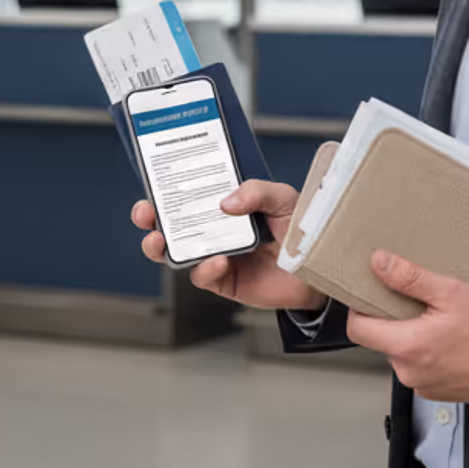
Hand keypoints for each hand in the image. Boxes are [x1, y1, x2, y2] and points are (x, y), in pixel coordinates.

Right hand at [130, 180, 326, 312]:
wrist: (322, 267)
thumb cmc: (303, 228)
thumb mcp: (283, 198)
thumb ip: (256, 191)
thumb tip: (226, 202)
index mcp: (225, 205)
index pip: (187, 195)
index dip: (165, 191)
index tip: (152, 186)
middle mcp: (215, 230)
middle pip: (171, 225)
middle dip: (151, 220)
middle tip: (146, 214)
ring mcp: (218, 255)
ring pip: (177, 254)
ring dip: (163, 248)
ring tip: (161, 242)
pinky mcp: (226, 281)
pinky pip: (204, 277)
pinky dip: (205, 269)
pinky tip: (217, 261)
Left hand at [346, 251, 468, 408]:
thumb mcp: (451, 292)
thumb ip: (410, 277)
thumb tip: (380, 263)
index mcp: (408, 347)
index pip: (357, 329)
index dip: (360, 308)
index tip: (372, 296)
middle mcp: (411, 373)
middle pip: (381, 341)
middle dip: (395, 321)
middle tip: (422, 305)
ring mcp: (425, 386)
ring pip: (403, 355)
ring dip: (414, 338)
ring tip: (443, 323)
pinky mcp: (440, 392)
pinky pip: (422, 369)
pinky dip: (430, 354)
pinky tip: (452, 341)